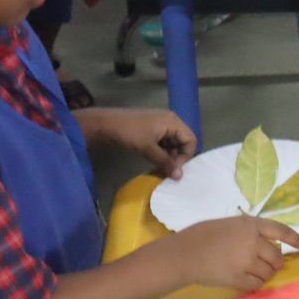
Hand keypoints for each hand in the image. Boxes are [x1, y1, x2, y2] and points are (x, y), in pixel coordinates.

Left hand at [78, 107, 194, 177]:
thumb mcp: (148, 148)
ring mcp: (161, 125)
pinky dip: (162, 153)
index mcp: (173, 122)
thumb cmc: (130, 133)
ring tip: (160, 167)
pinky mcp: (153, 130)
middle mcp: (170, 121)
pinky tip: (155, 161)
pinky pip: (164, 143)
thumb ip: (165, 162)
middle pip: (183, 142)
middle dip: (177, 157)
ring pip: (173, 144)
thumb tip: (179, 176)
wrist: (107, 124)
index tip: (174, 168)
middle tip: (167, 170)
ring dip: (169, 156)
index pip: (191, 140)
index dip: (186, 156)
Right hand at [165, 216, 298, 291]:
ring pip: (269, 272)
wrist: (185, 254)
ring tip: (250, 271)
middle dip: (274, 262)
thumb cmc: (202, 235)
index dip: (293, 238)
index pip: (280, 230)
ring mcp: (247, 260)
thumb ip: (248, 232)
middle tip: (266, 264)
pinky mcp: (240, 277)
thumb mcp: (228, 224)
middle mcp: (253, 241)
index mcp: (250, 224)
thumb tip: (263, 245)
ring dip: (264, 273)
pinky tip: (244, 279)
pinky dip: (255, 283)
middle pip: (277, 256)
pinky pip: (258, 284)